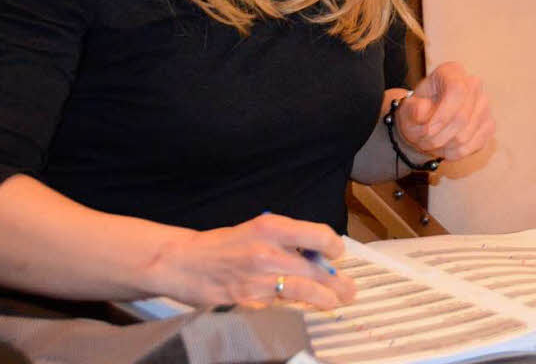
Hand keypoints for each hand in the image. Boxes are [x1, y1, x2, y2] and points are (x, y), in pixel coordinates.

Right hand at [152, 213, 354, 308]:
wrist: (184, 262)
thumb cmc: (224, 245)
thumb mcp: (258, 230)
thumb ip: (287, 240)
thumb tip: (319, 256)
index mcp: (271, 227)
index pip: (317, 236)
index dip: (333, 246)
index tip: (337, 254)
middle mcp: (266, 252)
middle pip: (314, 269)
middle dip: (337, 282)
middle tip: (349, 289)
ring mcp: (257, 279)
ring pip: (303, 291)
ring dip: (324, 298)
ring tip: (335, 302)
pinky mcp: (248, 302)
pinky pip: (282, 306)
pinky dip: (296, 309)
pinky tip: (306, 310)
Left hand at [396, 61, 493, 160]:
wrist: (428, 122)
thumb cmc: (419, 111)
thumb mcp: (408, 108)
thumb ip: (412, 109)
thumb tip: (422, 112)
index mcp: (452, 72)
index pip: (456, 90)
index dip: (442, 115)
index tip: (427, 130)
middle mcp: (473, 84)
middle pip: (461, 117)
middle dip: (438, 137)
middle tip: (422, 142)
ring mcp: (484, 105)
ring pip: (465, 135)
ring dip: (443, 146)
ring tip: (431, 143)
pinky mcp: (489, 124)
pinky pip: (472, 146)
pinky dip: (454, 153)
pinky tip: (445, 147)